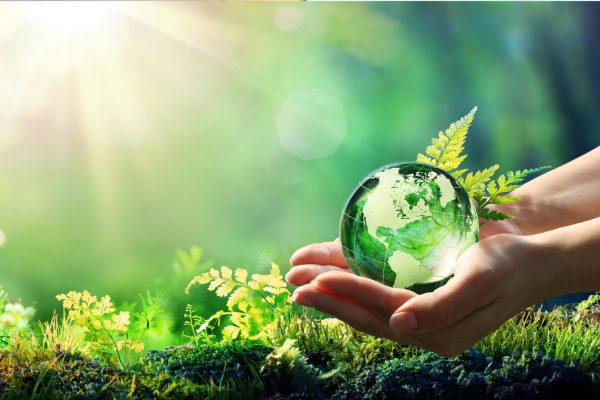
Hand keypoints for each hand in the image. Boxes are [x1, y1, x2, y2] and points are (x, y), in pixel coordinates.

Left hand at [286, 233, 552, 356]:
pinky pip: (376, 296)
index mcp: (437, 331)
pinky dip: (351, 286)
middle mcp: (421, 328)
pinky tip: (329, 278)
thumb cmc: (507, 266)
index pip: (382, 310)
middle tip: (292, 286)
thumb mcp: (479, 283)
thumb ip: (441, 307)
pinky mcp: (415, 301)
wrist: (528, 262)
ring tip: (298, 281)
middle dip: (328, 298)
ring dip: (332, 293)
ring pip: (365, 306)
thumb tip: (399, 327)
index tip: (316, 279)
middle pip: (365, 314)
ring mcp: (417, 316)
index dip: (349, 293)